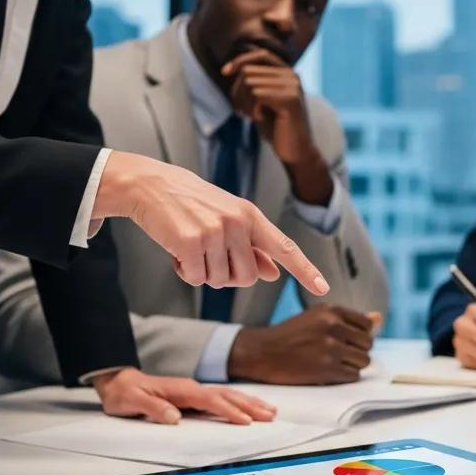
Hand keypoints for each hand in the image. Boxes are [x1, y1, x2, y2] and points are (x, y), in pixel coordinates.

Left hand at [92, 368, 276, 424]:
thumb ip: (153, 408)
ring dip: (249, 402)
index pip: (211, 401)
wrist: (119, 381)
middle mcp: (192, 388)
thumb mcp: (132, 402)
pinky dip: (239, 402)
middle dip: (250, 405)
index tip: (246, 421)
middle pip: (227, 396)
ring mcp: (194, 391)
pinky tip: (249, 407)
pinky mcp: (194, 396)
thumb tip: (174, 416)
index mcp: (181, 390)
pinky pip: (222, 398)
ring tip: (270, 410)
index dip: (229, 411)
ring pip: (228, 395)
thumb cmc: (125, 394)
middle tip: (270, 415)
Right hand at [93, 151, 328, 296]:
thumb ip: (252, 246)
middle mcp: (237, 222)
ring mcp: (214, 232)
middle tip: (208, 254)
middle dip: (227, 275)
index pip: (285, 247)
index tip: (324, 288)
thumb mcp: (227, 218)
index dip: (305, 270)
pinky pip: (195, 279)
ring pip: (219, 282)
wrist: (151, 185)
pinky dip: (185, 272)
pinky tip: (176, 251)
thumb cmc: (192, 204)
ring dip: (203, 272)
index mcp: (251, 215)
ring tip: (191, 246)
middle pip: (247, 278)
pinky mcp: (190, 242)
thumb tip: (273, 273)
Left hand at [222, 48, 332, 205]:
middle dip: (237, 92)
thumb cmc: (276, 128)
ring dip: (243, 102)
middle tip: (240, 111)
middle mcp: (292, 75)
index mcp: (287, 73)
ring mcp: (292, 86)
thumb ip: (253, 83)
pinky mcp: (290, 99)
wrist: (296, 152)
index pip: (260, 54)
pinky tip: (259, 119)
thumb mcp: (261, 101)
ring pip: (249, 82)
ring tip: (251, 116)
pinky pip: (257, 94)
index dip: (240, 60)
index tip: (225, 72)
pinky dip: (251, 109)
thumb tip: (231, 68)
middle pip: (249, 70)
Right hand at [229, 305, 377, 383]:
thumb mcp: (318, 318)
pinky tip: (330, 373)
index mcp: (331, 310)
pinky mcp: (326, 369)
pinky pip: (353, 376)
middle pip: (368, 344)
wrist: (263, 352)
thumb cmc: (291, 335)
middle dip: (357, 351)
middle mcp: (332, 326)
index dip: (359, 336)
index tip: (345, 341)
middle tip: (339, 355)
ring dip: (352, 365)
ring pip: (363, 361)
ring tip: (334, 363)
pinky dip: (345, 377)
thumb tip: (379, 318)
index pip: (366, 325)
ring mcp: (330, 348)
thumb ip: (349, 319)